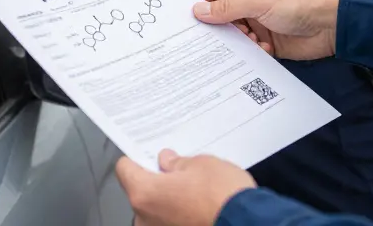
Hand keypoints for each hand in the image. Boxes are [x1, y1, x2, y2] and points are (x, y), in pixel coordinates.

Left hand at [116, 150, 255, 225]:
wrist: (248, 224)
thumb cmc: (223, 196)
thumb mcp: (201, 164)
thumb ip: (177, 163)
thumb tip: (167, 162)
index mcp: (144, 193)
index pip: (124, 169)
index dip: (137, 159)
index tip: (148, 155)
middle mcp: (144, 219)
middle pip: (141, 192)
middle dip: (157, 182)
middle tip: (179, 172)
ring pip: (156, 211)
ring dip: (169, 202)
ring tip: (194, 192)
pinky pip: (169, 223)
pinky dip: (179, 217)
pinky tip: (199, 208)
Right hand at [193, 0, 339, 60]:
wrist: (331, 24)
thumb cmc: (297, 1)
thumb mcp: (258, 1)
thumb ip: (227, 8)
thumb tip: (197, 11)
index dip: (198, 4)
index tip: (185, 21)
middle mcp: (247, 3)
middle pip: (218, 17)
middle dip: (215, 28)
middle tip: (206, 41)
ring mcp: (256, 23)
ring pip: (232, 36)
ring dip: (236, 42)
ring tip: (248, 42)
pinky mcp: (266, 43)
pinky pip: (248, 50)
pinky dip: (251, 52)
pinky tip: (264, 50)